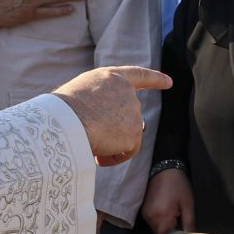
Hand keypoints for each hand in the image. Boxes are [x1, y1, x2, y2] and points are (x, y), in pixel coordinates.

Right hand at [53, 66, 170, 165]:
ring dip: (112, 142)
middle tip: (94, 135)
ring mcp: (134, 113)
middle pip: (130, 114)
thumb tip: (105, 119)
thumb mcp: (82, 92)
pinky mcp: (134, 133)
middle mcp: (128, 93)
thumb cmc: (63, 109)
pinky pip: (128, 151)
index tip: (169, 82)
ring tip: (92, 144)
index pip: (139, 76)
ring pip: (128, 134)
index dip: (155, 79)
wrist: (67, 121)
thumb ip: (99, 98)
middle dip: (116, 127)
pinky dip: (115, 157)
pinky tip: (99, 158)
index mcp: (113, 77)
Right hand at [141, 168, 195, 233]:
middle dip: (170, 232)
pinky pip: (152, 222)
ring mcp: (145, 214)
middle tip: (180, 223)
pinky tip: (166, 211)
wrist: (164, 169)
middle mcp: (151, 217)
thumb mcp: (188, 204)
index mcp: (163, 217)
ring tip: (174, 214)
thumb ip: (189, 223)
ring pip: (156, 229)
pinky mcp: (143, 210)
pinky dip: (159, 220)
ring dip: (165, 226)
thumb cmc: (178, 186)